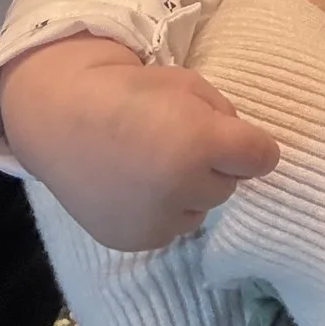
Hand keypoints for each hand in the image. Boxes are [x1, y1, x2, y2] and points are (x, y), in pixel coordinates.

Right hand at [0, 34, 280, 251]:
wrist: (61, 116)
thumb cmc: (130, 90)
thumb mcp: (190, 84)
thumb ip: (225, 117)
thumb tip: (244, 151)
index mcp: (201, 144)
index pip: (263, 158)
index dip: (252, 145)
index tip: (237, 139)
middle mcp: (182, 189)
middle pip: (230, 185)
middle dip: (215, 167)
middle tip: (181, 144)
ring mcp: (156, 221)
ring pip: (200, 211)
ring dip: (190, 192)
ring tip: (155, 166)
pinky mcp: (135, 241)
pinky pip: (170, 229)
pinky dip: (163, 212)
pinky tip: (137, 188)